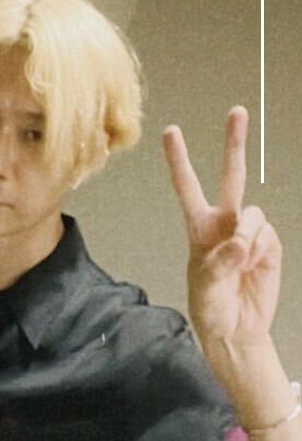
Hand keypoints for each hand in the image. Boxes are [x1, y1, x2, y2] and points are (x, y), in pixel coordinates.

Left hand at [163, 107, 280, 359]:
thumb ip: (220, 263)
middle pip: (231, 175)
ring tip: (240, 263)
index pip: (187, 187)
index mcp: (198, 227)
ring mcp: (249, 232)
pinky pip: (268, 236)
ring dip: (247, 236)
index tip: (172, 131)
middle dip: (234, 143)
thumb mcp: (204, 288)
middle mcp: (224, 223)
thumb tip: (240, 239)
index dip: (179, 160)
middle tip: (236, 111)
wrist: (237, 330)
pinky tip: (255, 268)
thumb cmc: (211, 308)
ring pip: (253, 213)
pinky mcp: (269, 244)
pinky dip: (262, 252)